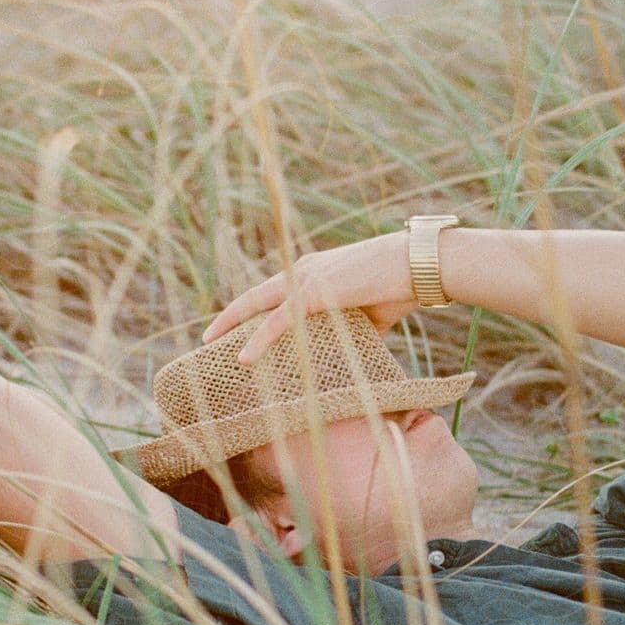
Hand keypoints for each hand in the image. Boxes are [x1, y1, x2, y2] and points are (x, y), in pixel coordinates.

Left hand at [200, 234, 412, 364]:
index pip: (273, 292)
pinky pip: (279, 321)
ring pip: (259, 305)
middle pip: (256, 296)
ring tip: (210, 345)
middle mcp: (302, 270)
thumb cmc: (398, 287)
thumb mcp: (369, 313)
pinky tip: (244, 358)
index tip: (232, 326)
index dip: (250, 309)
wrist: (417, 266)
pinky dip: (259, 340)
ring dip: (233, 326)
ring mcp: (306, 279)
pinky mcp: (315, 293)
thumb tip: (348, 355)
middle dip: (230, 317)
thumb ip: (350, 329)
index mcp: (312, 271)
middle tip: (207, 338)